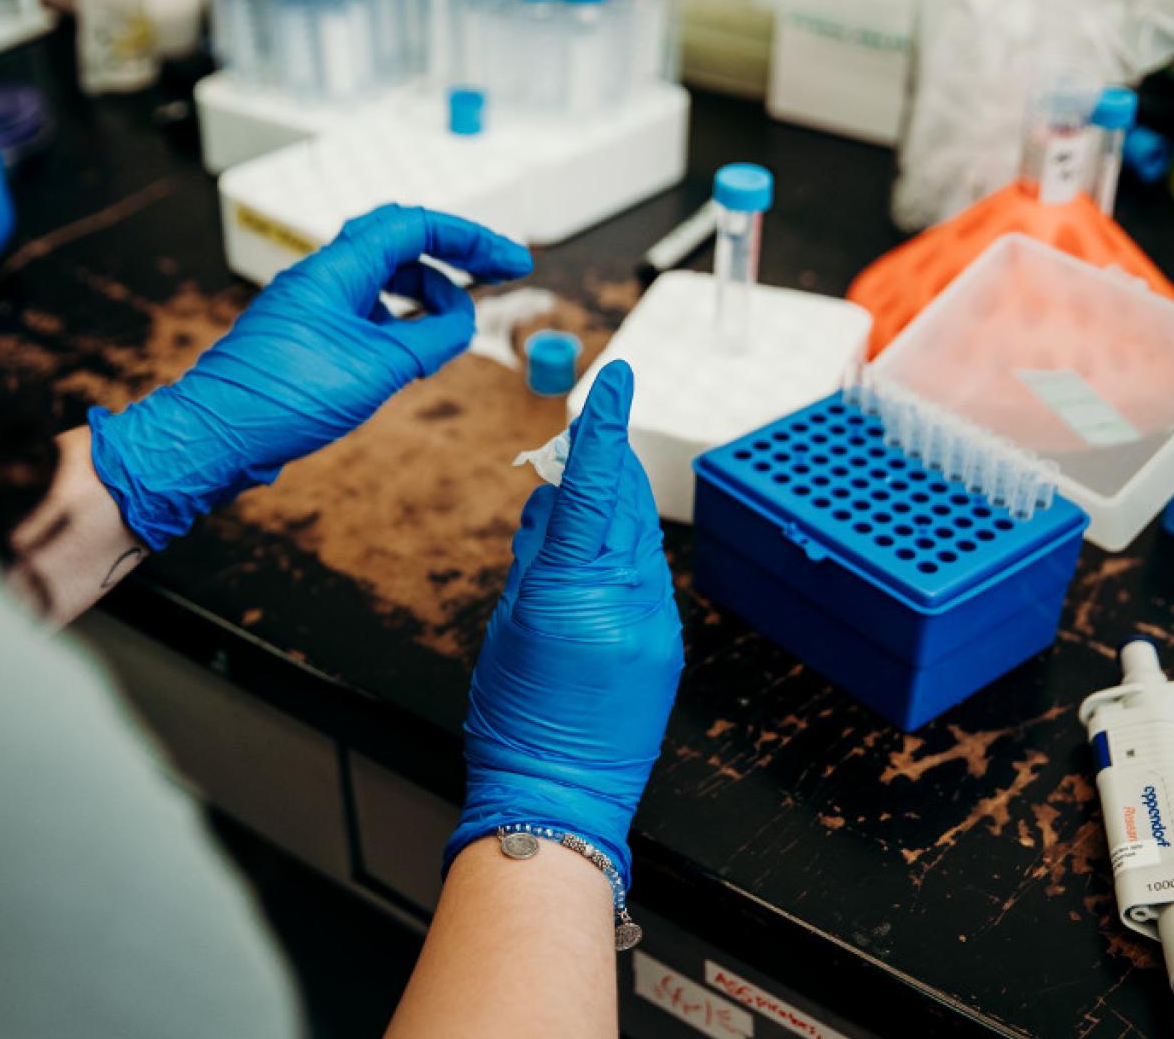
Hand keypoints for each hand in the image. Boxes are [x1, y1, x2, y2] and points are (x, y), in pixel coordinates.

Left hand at [88, 205, 532, 548]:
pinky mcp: (307, 334)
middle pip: (399, 241)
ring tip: (457, 326)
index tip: (513, 262)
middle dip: (454, 254)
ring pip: (382, 277)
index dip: (471, 238)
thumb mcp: (378, 370)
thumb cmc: (286, 400)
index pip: (414, 226)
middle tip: (500, 274)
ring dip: (427, 292)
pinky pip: (365, 309)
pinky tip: (417, 347)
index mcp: (335, 269)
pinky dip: (400, 319)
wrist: (214, 437)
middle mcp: (321, 276)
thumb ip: (431, 340)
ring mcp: (311, 304)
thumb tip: (465, 322)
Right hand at [444, 361, 683, 887]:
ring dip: (610, 516)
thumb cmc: (513, 717)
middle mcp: (626, 600)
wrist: (556, 795)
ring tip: (570, 527)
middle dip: (602, 467)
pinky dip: (622, 561)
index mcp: (573, 590)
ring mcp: (655, 624)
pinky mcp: (667, 646)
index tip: (620, 377)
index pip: (593, 486)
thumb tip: (551, 499)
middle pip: (623, 503)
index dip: (607, 426)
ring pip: (638, 539)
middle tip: (574, 444)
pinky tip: (593, 575)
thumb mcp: (506, 623)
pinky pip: (648, 580)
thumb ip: (534, 555)